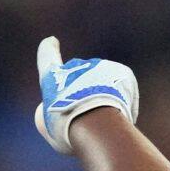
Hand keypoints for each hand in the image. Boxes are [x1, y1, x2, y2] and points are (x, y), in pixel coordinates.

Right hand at [33, 37, 139, 154]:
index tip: (52, 41)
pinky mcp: (122, 72)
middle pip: (78, 76)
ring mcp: (100, 66)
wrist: (96, 124)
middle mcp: (76, 66)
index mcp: (52, 77)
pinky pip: (121, 89)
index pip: (47, 56)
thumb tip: (71, 105)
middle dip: (82, 91)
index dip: (48, 49)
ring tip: (105, 122)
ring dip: (103, 99)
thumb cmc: (67, 129)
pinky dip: (121, 103)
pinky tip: (120, 118)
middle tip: (86, 115)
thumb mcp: (49, 126)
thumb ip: (55, 111)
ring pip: (102, 84)